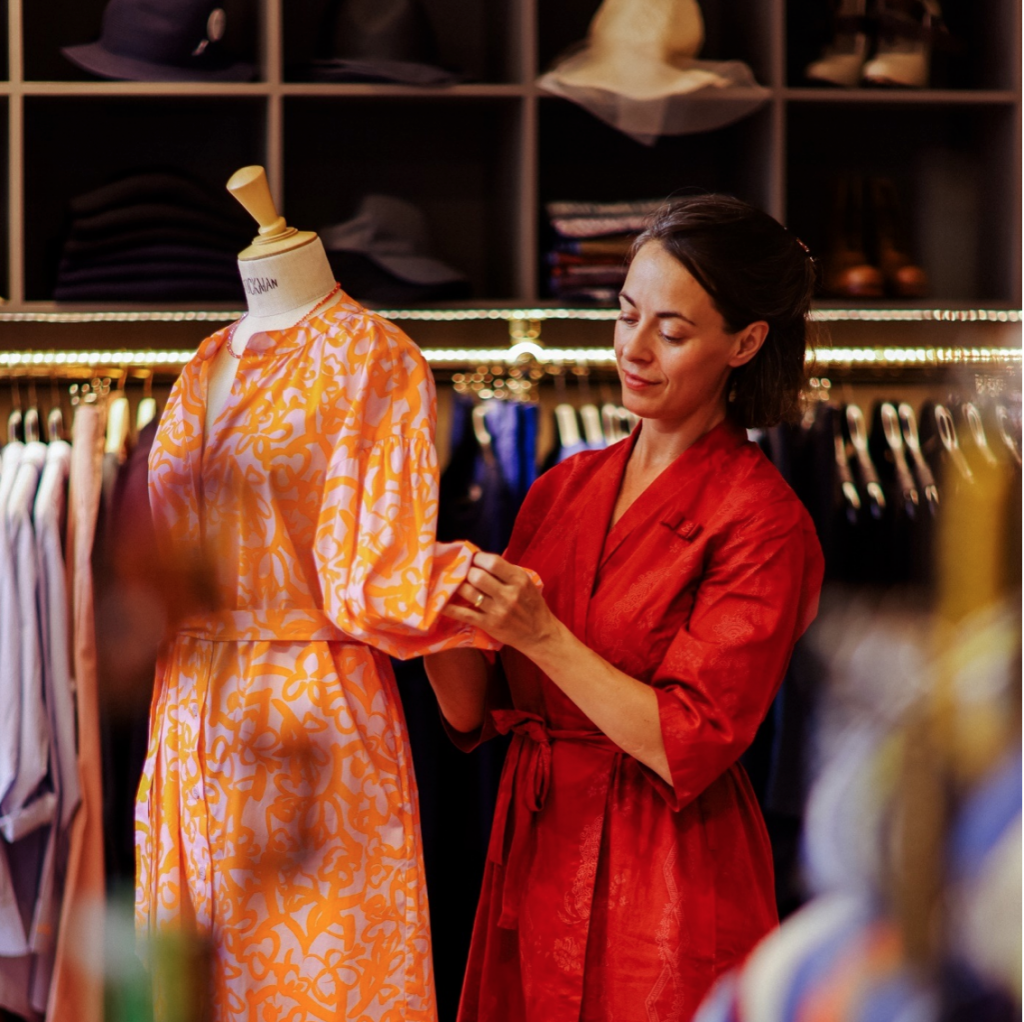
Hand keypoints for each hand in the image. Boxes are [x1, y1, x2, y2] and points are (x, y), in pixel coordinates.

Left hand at [443, 551, 560, 652]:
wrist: (539, 634)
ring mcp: (497, 610)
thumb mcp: (527, 583)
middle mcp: (508, 594)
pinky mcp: (488, 624)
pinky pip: (464, 613)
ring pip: (468, 592)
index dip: (478, 558)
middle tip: (464, 572)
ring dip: (458, 585)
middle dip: (467, 571)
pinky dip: (449, 607)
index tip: (473, 559)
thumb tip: (481, 557)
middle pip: (477, 576)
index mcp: (519, 580)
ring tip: (454, 582)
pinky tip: (439, 601)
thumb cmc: (532, 605)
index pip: (492, 562)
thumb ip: (507, 571)